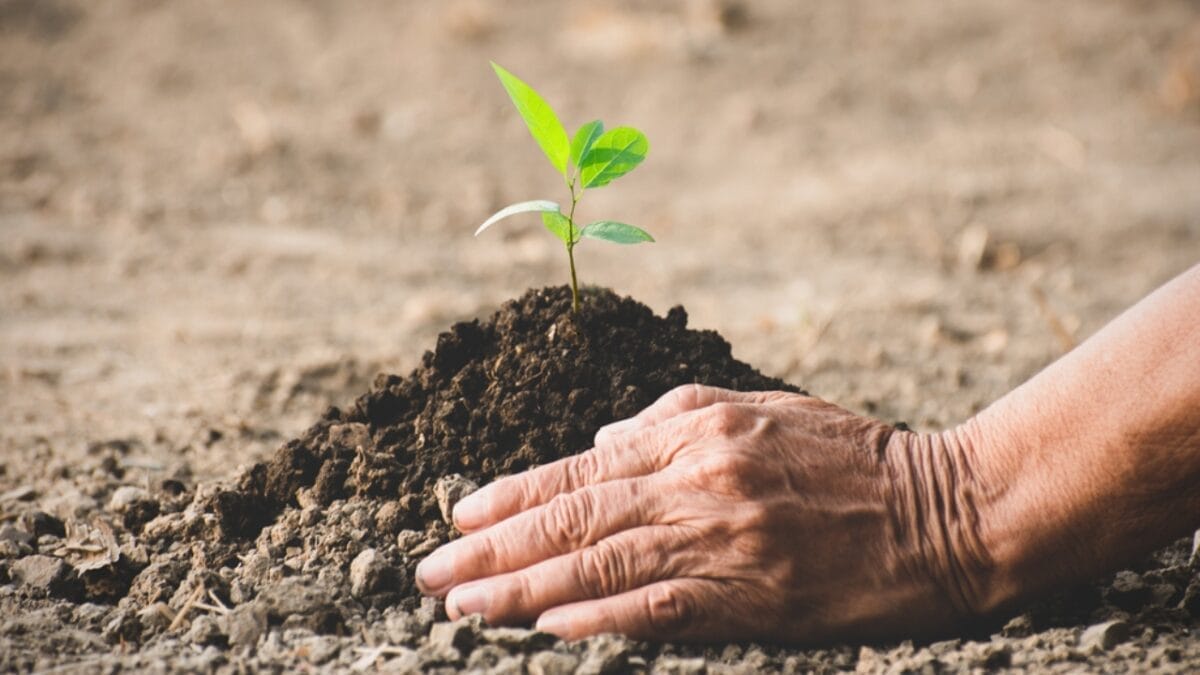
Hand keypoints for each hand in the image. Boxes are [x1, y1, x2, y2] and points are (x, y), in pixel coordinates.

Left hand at [414, 385, 989, 641]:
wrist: (940, 509)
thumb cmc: (848, 454)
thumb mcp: (758, 409)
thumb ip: (669, 418)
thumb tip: (597, 437)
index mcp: (694, 431)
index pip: (581, 466)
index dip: (513, 494)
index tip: (458, 516)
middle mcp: (697, 479)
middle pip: (575, 516)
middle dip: (493, 547)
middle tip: (431, 572)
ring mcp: (722, 538)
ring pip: (601, 563)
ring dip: (524, 588)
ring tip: (465, 606)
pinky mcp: (751, 593)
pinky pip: (659, 607)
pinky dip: (598, 616)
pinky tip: (548, 628)